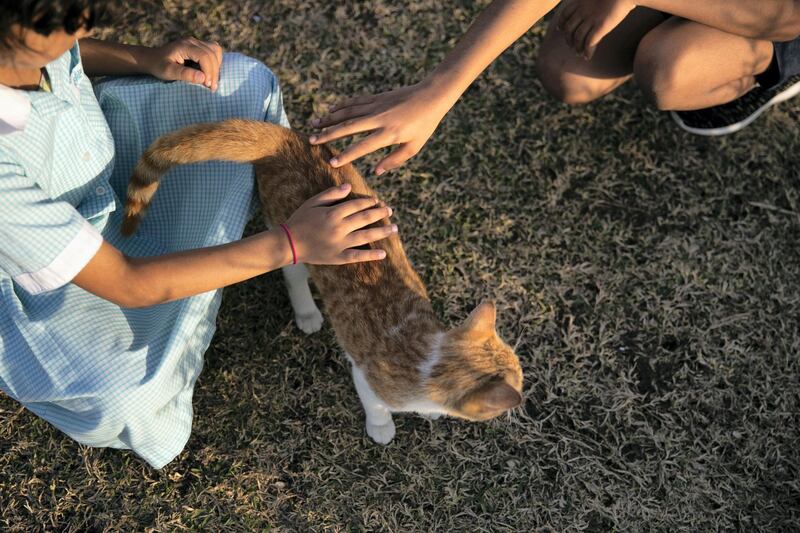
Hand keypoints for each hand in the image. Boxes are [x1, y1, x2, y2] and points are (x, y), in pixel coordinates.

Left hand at [141, 37, 223, 90]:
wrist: (152, 58)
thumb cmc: (158, 66)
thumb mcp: (168, 72)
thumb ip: (185, 74)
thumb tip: (203, 78)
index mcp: (184, 45)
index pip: (204, 56)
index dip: (209, 71)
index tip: (208, 85)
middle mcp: (192, 41)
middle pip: (212, 53)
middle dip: (214, 71)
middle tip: (212, 88)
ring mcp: (196, 42)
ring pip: (216, 50)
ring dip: (217, 66)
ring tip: (212, 80)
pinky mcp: (198, 45)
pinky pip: (214, 51)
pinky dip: (216, 62)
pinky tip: (210, 72)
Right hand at [282, 183, 395, 264]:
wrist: (289, 243)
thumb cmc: (300, 220)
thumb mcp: (313, 202)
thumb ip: (331, 194)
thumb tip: (348, 187)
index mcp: (333, 213)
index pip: (357, 205)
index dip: (369, 202)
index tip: (376, 201)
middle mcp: (339, 228)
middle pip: (365, 218)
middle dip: (380, 213)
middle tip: (390, 211)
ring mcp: (340, 243)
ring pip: (366, 236)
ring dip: (382, 231)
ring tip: (394, 229)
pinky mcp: (338, 257)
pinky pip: (357, 256)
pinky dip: (371, 255)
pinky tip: (383, 253)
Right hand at [309, 81, 451, 174]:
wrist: (431, 95)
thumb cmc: (424, 125)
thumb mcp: (414, 147)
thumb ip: (394, 160)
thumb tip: (376, 172)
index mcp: (389, 133)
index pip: (363, 147)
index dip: (346, 155)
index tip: (332, 163)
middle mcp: (379, 119)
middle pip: (348, 127)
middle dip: (328, 135)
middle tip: (312, 141)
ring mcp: (376, 106)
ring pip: (347, 112)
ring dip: (329, 119)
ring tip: (314, 125)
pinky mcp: (376, 98)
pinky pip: (354, 102)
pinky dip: (340, 107)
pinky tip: (330, 112)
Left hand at [557, 0, 635, 59]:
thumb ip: (591, 2)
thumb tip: (592, 7)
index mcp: (581, 2)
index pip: (564, 14)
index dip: (561, 23)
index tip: (561, 29)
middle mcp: (583, 11)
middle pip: (569, 28)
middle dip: (568, 39)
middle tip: (571, 46)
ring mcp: (592, 19)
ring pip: (578, 38)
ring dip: (577, 47)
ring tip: (579, 53)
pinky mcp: (601, 26)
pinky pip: (590, 42)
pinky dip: (587, 51)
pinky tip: (588, 57)